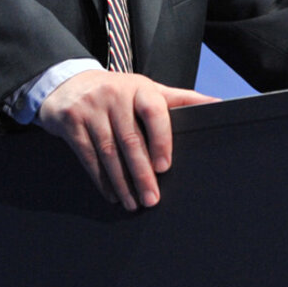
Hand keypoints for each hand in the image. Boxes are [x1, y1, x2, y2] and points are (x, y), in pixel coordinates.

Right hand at [33, 70, 217, 209]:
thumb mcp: (148, 90)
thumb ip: (181, 99)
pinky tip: (113, 195)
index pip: (154, 112)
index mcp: (140, 88)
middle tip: (152, 199)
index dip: (161, 140)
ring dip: (122, 183)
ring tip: (134, 203)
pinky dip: (101, 179)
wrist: (69, 83)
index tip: (165, 167)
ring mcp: (91, 109)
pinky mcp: (71, 123)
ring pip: (109, 152)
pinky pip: (88, 156)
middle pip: (130, 140)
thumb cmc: (119, 92)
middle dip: (142, 174)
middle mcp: (115, 96)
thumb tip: (218, 103)